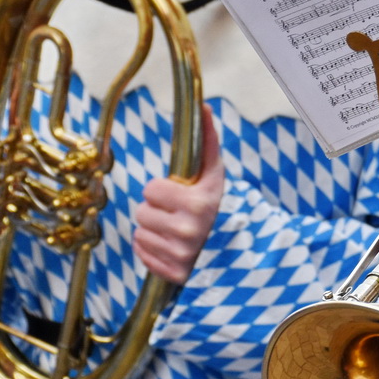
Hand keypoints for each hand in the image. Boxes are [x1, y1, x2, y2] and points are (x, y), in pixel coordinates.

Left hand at [134, 105, 223, 284]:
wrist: (239, 249)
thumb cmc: (221, 207)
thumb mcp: (216, 175)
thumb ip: (208, 141)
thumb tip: (204, 105)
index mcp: (197, 203)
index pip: (150, 189)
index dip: (163, 191)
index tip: (180, 195)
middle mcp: (188, 231)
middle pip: (141, 213)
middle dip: (157, 212)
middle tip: (177, 215)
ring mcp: (179, 255)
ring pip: (140, 234)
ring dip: (154, 232)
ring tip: (176, 232)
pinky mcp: (171, 274)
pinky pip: (142, 254)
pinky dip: (152, 251)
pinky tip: (171, 247)